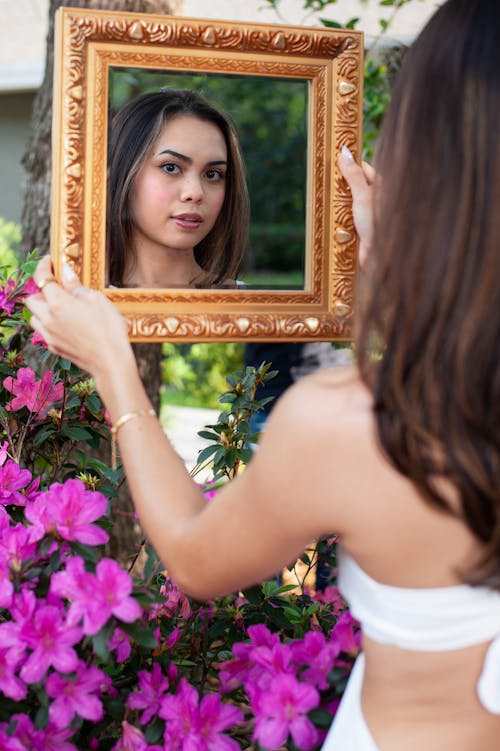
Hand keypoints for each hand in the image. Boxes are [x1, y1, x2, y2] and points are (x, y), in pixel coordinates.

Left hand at [26, 256, 133, 381]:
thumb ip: (77, 286)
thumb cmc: (108, 329)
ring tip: (60, 308)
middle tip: (57, 288)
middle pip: (32, 300)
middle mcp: (48, 319)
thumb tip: (66, 273)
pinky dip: (49, 325)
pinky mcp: (54, 347)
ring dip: (42, 310)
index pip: (42, 279)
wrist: (110, 362)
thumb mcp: (97, 300)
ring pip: (34, 318)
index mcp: (58, 303)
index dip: (43, 267)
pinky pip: (44, 332)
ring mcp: (49, 335)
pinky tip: (65, 324)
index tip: (49, 262)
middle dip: (41, 291)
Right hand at [338, 146, 374, 268]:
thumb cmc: (377, 223)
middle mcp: (376, 199)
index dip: (350, 164)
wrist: (379, 255)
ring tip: (326, 198)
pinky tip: (331, 215)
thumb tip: (344, 153)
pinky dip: (339, 216)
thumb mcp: (362, 195)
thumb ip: (353, 175)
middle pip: (355, 185)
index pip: (364, 169)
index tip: (334, 160)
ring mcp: (368, 213)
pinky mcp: (361, 227)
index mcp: (382, 187)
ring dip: (339, 202)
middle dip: (341, 185)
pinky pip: (347, 217)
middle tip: (326, 180)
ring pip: (349, 202)